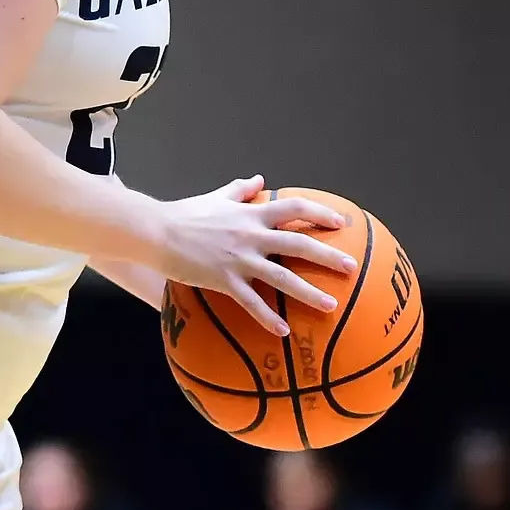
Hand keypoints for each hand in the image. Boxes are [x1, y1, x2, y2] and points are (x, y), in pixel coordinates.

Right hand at [155, 175, 358, 336]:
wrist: (157, 231)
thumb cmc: (186, 213)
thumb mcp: (216, 196)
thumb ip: (240, 189)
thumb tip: (259, 178)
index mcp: (252, 213)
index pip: (294, 207)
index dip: (320, 213)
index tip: (341, 222)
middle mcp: (251, 235)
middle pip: (299, 244)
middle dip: (328, 255)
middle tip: (351, 267)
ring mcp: (240, 259)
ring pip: (282, 277)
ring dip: (309, 292)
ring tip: (331, 305)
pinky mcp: (225, 280)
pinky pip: (251, 302)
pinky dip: (268, 317)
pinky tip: (283, 330)